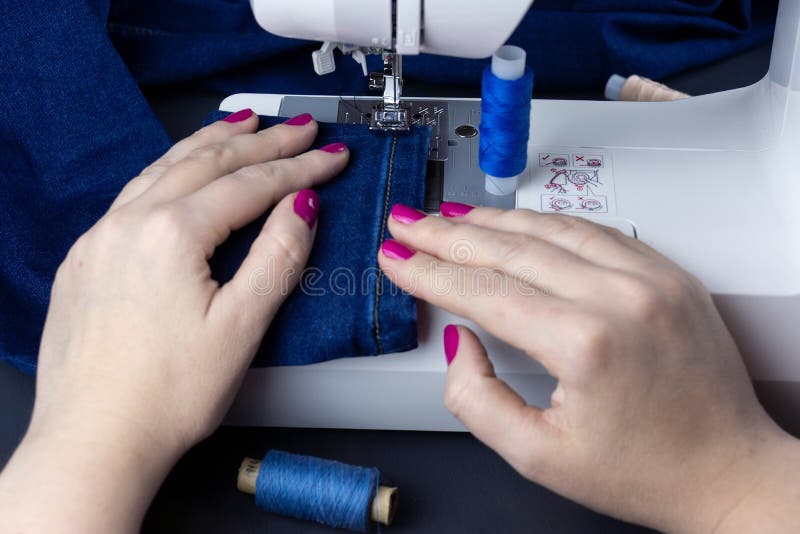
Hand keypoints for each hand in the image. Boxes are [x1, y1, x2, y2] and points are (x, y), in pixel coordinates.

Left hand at [0, 110, 348, 532]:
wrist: (93, 442)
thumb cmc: (167, 395)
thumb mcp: (242, 326)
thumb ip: (277, 256)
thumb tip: (302, 205)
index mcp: (171, 233)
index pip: (251, 184)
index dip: (300, 167)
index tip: (334, 156)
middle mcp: (129, 222)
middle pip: (209, 163)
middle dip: (263, 140)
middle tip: (301, 126)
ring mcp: (100, 237)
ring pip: (165, 168)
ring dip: (211, 142)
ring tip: (244, 122)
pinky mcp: (86, 258)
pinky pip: (135, 192)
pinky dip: (170, 168)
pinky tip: (181, 169)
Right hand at [379, 202, 799, 532]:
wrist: (729, 471)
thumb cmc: (646, 471)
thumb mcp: (537, 457)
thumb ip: (477, 400)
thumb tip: (460, 343)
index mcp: (586, 344)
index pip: (483, 291)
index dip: (428, 271)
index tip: (396, 256)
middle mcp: (622, 297)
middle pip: (510, 249)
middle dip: (447, 235)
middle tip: (408, 224)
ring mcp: (652, 278)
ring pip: (551, 228)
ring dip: (492, 220)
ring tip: (449, 218)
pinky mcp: (669, 274)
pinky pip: (595, 231)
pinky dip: (546, 223)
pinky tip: (516, 223)